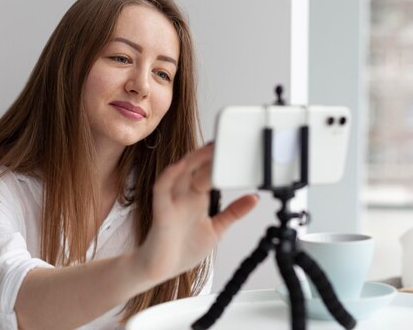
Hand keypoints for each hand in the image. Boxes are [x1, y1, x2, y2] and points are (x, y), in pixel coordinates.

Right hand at [137, 143, 258, 281]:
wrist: (160, 270)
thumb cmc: (182, 249)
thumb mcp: (217, 230)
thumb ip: (233, 213)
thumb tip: (253, 198)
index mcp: (198, 199)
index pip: (211, 174)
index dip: (221, 161)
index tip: (236, 149)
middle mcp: (185, 196)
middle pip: (197, 168)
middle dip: (210, 156)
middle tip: (226, 143)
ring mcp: (172, 201)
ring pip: (181, 172)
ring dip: (193, 159)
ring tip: (208, 149)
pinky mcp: (161, 211)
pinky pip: (162, 188)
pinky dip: (170, 176)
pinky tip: (181, 166)